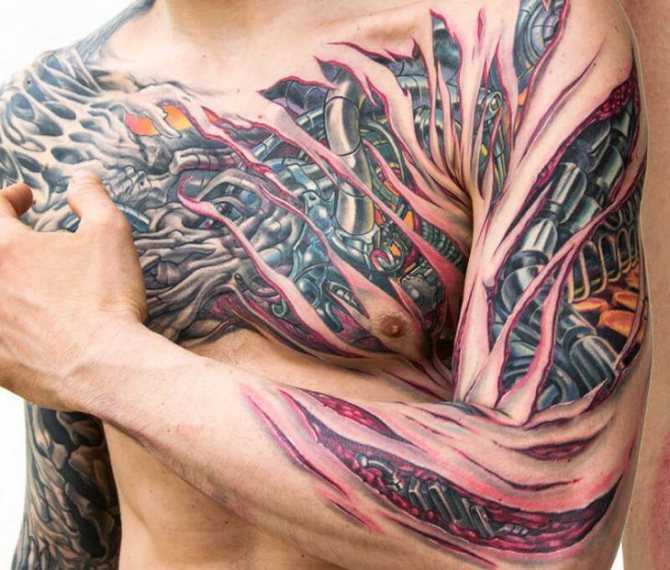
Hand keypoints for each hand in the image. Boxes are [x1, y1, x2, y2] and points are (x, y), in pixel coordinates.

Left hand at [0, 172, 146, 409]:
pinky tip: (21, 325)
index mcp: (7, 247)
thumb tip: (81, 177)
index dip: (10, 198)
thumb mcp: (111, 233)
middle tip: (21, 240)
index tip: (25, 199)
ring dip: (7, 282)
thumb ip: (91, 197)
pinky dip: (6, 325)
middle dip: (5, 240)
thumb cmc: (106, 298)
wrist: (103, 364)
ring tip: (24, 283)